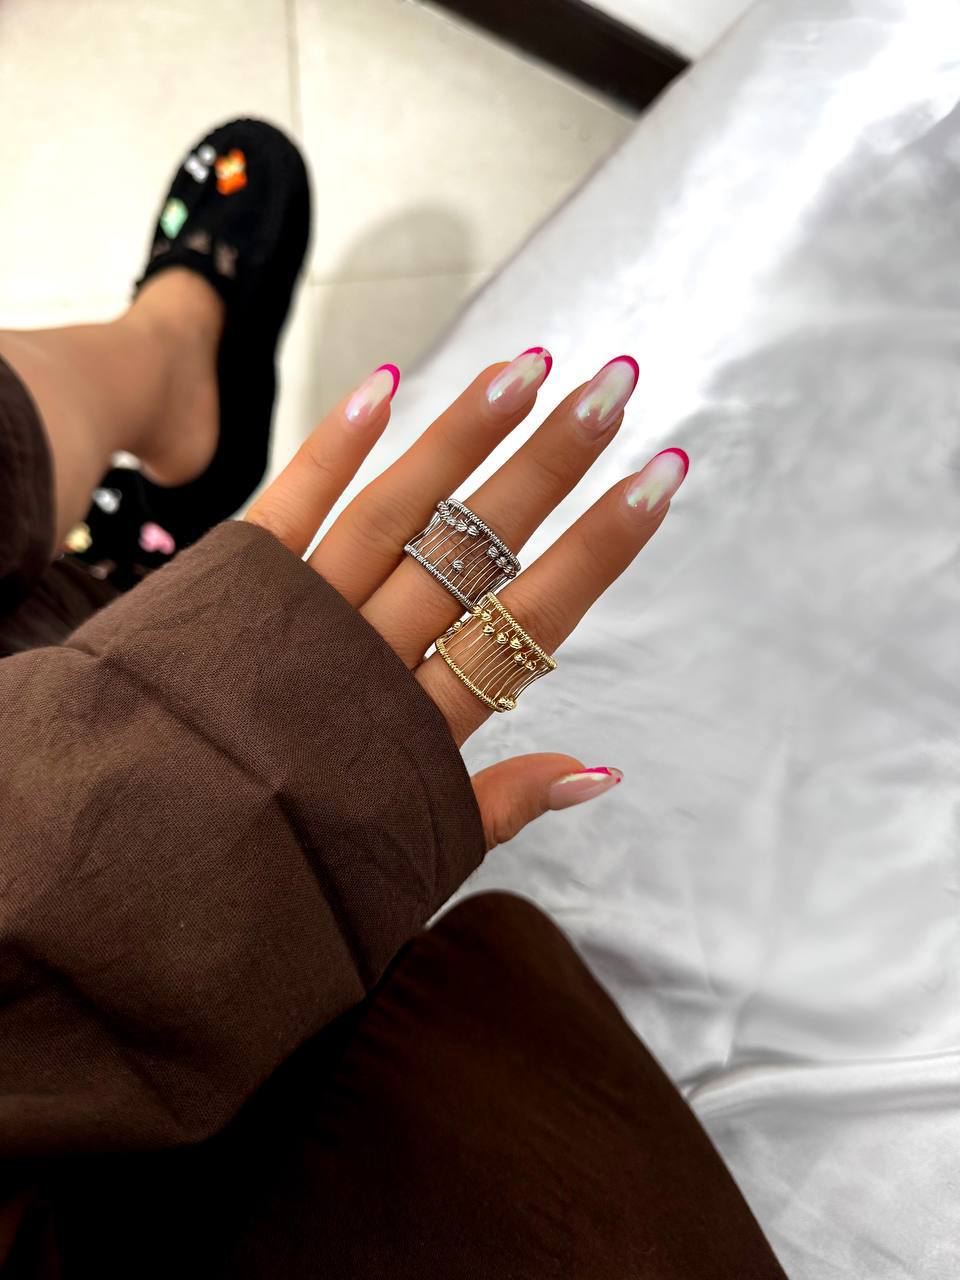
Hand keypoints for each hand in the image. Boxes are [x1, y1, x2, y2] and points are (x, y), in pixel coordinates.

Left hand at [246, 351, 687, 848]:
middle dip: (549, 468)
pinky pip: (285, 512)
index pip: (530, 623)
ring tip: (526, 368)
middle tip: (611, 388)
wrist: (153, 862)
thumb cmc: (287, 868)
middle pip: (473, 551)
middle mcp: (365, 661)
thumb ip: (503, 805)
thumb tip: (602, 772)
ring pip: (395, 515)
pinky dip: (330, 450)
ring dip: (461, 438)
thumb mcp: (413, 855)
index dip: (598, 550)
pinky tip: (384, 384)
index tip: (657, 481)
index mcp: (420, 729)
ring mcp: (295, 621)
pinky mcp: (227, 594)